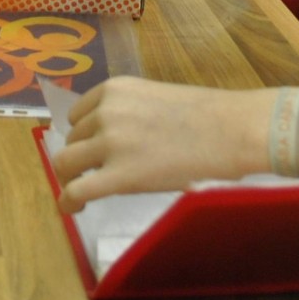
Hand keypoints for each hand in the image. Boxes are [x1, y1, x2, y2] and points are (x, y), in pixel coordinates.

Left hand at [49, 76, 277, 211]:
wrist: (231, 130)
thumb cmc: (207, 117)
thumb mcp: (155, 99)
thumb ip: (129, 113)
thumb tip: (116, 139)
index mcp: (115, 89)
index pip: (78, 115)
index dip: (82, 136)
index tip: (90, 150)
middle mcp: (106, 111)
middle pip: (72, 139)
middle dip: (80, 158)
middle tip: (95, 174)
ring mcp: (110, 142)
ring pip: (66, 164)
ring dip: (72, 178)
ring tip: (84, 193)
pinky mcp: (119, 175)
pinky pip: (76, 191)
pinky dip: (67, 203)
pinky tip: (74, 210)